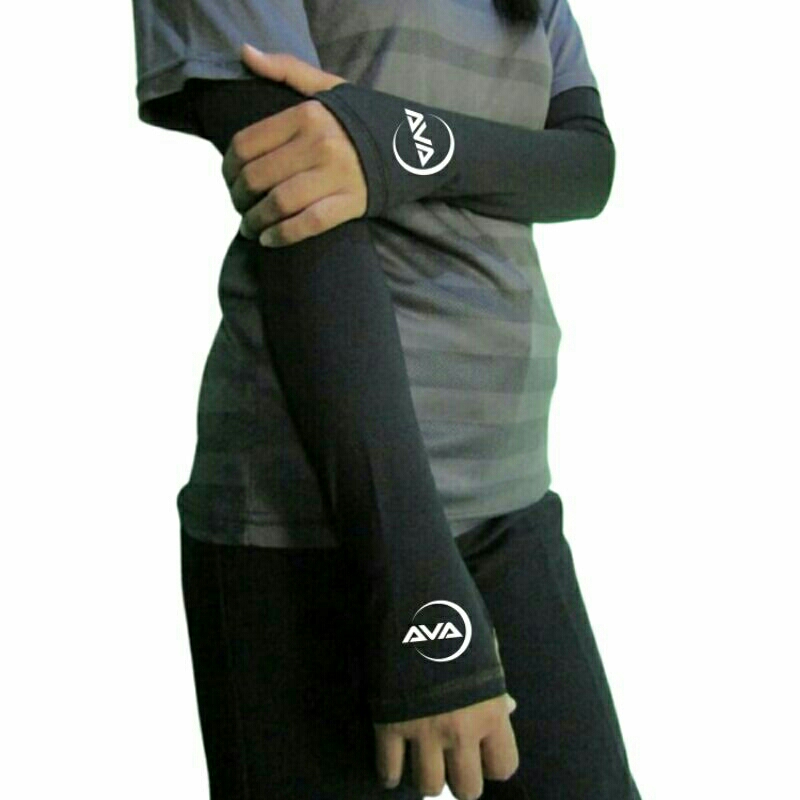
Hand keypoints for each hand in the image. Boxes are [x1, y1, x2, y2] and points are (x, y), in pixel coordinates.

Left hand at [221, 44, 366, 246]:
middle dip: (239, 198)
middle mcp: (320, 144)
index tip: (229, 180)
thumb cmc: (364, 119)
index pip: (247, 144)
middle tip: (238, 206)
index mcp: (307, 115)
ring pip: (280, 203)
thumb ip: (285, 69)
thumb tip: (245, 53)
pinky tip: (269, 240)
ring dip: (256, 220)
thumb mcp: (328, 87)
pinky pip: (309, 223)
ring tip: (250, 227)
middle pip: (258, 177)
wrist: (416, 145)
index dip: (228, 168)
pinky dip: (283, 235)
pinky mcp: (352, 203)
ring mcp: (337, 176)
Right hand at [375, 629, 518, 798]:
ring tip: (424, 762)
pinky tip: (393, 768)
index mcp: (490, 710)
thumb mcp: (487, 650)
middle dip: (461, 778)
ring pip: (429, 786)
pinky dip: (390, 773)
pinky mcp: (389, 723)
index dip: (493, 763)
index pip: (504, 768)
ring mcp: (423, 728)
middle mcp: (461, 729)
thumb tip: (508, 710)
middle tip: (452, 763)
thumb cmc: (458, 617)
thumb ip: (495, 687)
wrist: (415, 597)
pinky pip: (389, 770)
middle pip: (468, 789)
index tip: (483, 754)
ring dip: (427, 776)